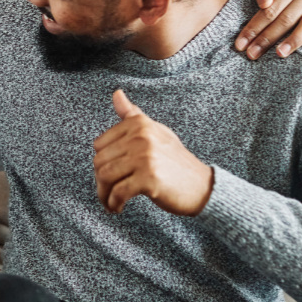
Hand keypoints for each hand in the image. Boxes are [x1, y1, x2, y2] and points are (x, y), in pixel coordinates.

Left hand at [93, 90, 213, 215]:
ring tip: (110, 202)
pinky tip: (118, 207)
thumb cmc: (175, 160)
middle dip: (100, 181)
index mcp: (139, 124)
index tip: (109, 173)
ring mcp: (145, 157)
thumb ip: (132, 115)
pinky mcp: (149, 178)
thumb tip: (116, 93)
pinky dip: (114, 203)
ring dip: (104, 194)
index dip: (101, 162)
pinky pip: (118, 192)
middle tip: (107, 192)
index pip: (99, 144)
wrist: (202, 186)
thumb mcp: (155, 131)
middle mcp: (141, 137)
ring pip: (106, 177)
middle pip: (100, 161)